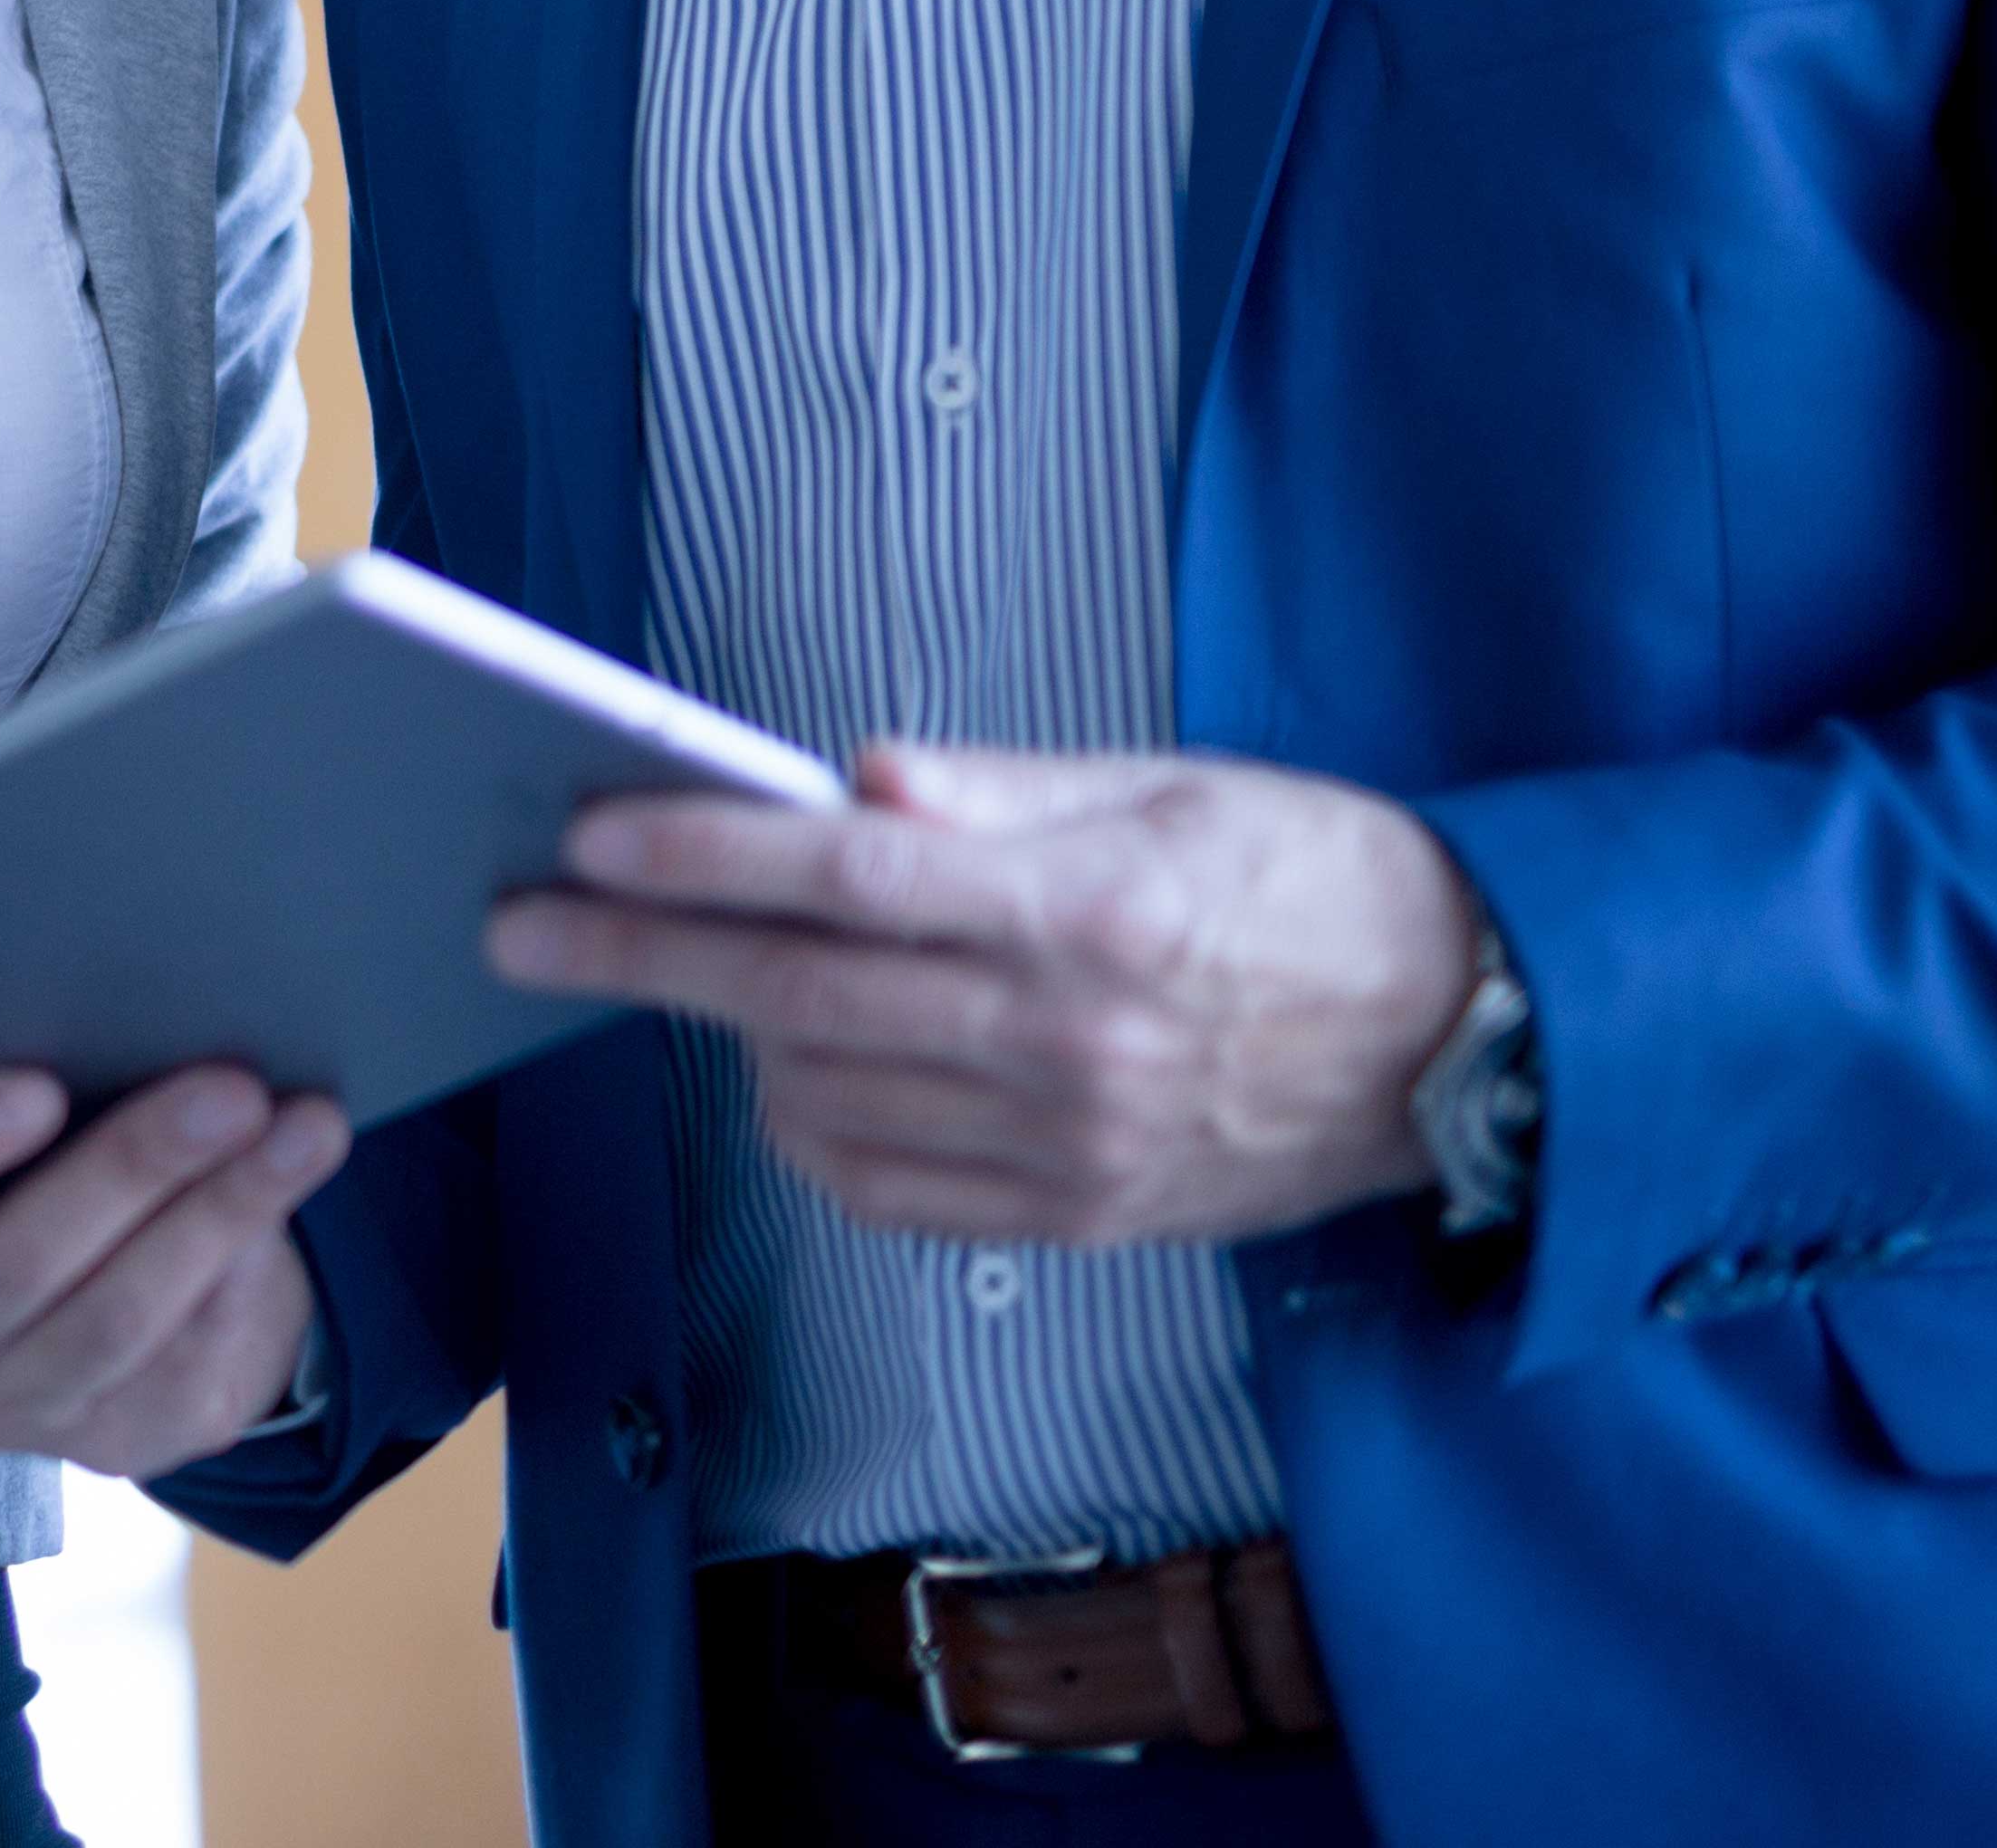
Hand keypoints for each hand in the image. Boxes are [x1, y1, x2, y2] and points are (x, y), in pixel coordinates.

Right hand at [0, 1064, 345, 1474]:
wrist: (65, 1283)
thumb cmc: (8, 1151)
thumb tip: (64, 1011)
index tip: (40, 1088)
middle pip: (18, 1261)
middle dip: (137, 1166)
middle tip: (235, 1087)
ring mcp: (8, 1405)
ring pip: (119, 1318)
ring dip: (223, 1215)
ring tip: (302, 1128)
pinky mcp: (109, 1443)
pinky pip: (186, 1363)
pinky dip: (248, 1272)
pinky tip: (290, 1198)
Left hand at [487, 741, 1481, 1249]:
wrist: (1478, 1040)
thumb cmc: (1320, 881)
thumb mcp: (1174, 786)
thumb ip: (997, 792)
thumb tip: (850, 779)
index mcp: (1092, 912)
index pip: (847, 877)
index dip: (702, 854)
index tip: (585, 835)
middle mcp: (1072, 1040)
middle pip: (798, 995)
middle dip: (637, 951)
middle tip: (517, 923)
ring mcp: (1072, 1145)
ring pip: (824, 1096)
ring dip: (726, 1034)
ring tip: (678, 969)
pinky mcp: (1080, 1218)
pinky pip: (887, 1189)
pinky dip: (811, 1128)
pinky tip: (792, 1070)